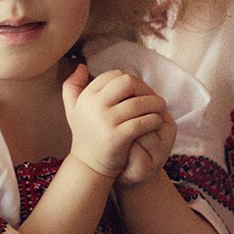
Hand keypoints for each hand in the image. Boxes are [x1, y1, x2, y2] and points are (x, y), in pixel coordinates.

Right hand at [62, 63, 168, 181]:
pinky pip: (142, 122)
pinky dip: (154, 120)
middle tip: (152, 97)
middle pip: (127, 82)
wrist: (88, 166)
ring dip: (155, 104)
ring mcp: (105, 121)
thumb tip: (82, 66)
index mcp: (86, 96)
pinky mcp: (117, 137)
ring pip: (138, 103)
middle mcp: (94, 106)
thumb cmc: (86, 135)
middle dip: (144, 88)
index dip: (130, 80)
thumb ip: (73, 87)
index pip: (114, 75)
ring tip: (160, 108)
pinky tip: (157, 121)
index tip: (139, 91)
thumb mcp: (74, 110)